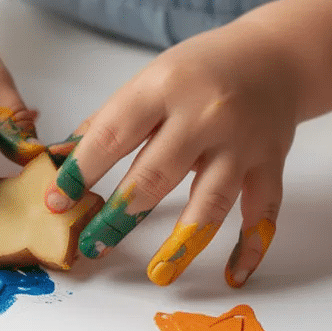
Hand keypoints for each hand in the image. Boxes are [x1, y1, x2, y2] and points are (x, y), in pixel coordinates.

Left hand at [45, 21, 300, 287]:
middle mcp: (205, 114)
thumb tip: (57, 159)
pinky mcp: (270, 164)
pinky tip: (234, 274)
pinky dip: (250, 247)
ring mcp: (242, 143)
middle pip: (157, 174)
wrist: (275, 56)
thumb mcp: (149, 80)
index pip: (114, 135)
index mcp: (165, 87)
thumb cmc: (201, 71)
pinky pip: (262, 213)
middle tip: (92, 244)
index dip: (81, 171)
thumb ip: (106, 123)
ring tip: (158, 273)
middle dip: (120, 214)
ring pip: (211, 201)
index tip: (56, 201)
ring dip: (182, 243)